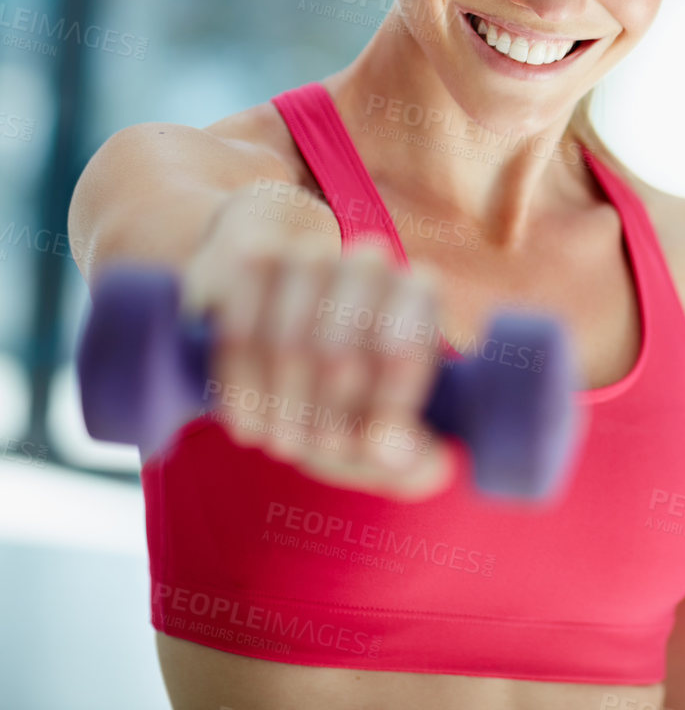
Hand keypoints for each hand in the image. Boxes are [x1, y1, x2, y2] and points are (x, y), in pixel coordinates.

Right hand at [181, 186, 454, 499]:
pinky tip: (247, 421)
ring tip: (282, 441)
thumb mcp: (377, 429)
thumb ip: (402, 451)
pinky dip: (242, 385)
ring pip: (290, 338)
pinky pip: (241, 326)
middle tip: (317, 448)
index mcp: (418, 294)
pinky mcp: (254, 259)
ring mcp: (311, 254)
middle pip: (344, 345)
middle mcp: (371, 263)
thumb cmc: (341, 394)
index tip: (367, 448)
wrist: (273, 339)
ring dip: (283, 403)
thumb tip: (397, 455)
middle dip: (327, 411)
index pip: (408, 345)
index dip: (386, 405)